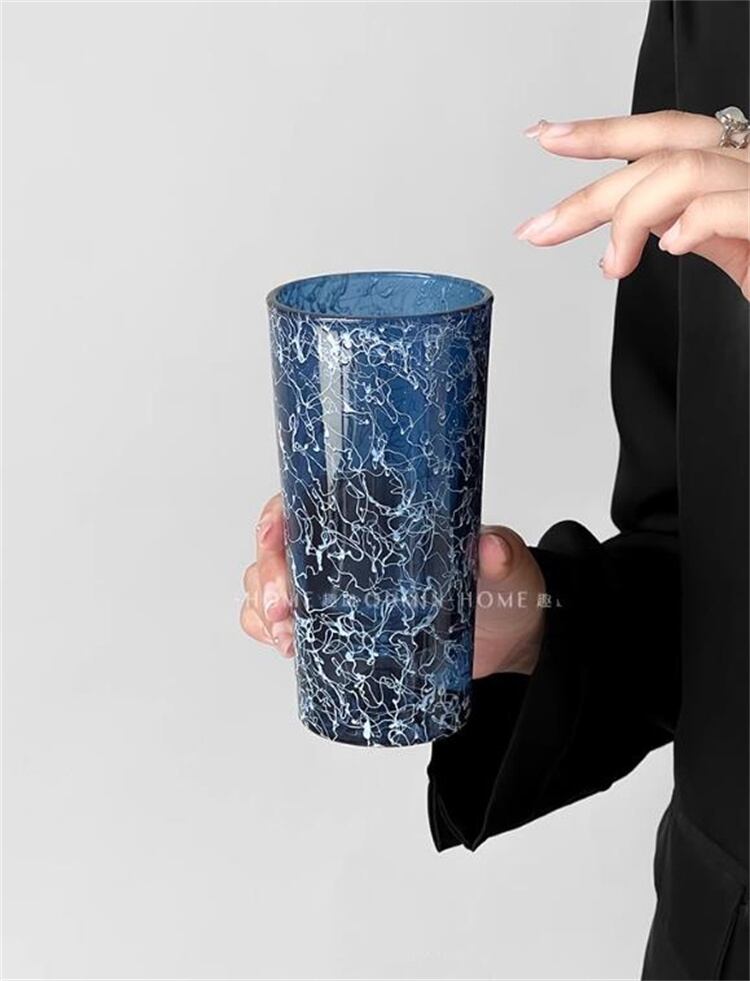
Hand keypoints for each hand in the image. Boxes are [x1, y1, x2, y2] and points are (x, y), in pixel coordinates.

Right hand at [241, 495, 546, 677]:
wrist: (506, 639)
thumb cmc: (500, 589)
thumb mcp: (503, 567)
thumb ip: (498, 554)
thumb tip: (491, 549)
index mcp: (374, 516)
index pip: (305, 503)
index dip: (276, 519)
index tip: (274, 540)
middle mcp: (345, 547)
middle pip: (279, 549)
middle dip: (267, 577)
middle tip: (283, 611)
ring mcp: (336, 588)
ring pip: (271, 585)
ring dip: (263, 609)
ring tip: (286, 638)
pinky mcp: (338, 625)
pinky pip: (284, 623)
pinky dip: (269, 632)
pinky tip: (285, 647)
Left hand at [515, 110, 749, 298]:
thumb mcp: (739, 251)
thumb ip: (697, 225)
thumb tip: (646, 219)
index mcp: (743, 166)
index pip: (665, 134)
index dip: (603, 133)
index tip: (545, 136)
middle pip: (659, 149)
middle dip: (587, 191)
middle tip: (534, 230)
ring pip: (680, 172)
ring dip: (626, 220)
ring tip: (613, 267)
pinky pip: (726, 205)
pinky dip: (688, 224)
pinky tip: (666, 252)